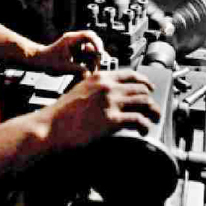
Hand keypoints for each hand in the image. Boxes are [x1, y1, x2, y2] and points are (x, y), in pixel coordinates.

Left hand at [30, 30, 104, 74]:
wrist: (41, 61)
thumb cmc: (49, 62)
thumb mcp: (64, 67)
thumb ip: (77, 69)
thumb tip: (90, 73)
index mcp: (71, 39)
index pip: (89, 36)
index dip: (97, 44)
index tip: (99, 54)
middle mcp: (76, 40)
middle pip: (93, 42)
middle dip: (98, 53)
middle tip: (100, 64)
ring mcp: (77, 46)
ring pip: (92, 51)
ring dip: (94, 60)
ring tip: (94, 70)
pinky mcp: (78, 53)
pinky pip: (88, 56)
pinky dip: (90, 63)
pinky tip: (89, 70)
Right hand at [43, 69, 159, 150]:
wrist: (50, 126)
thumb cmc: (62, 113)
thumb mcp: (81, 90)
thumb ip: (97, 89)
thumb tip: (112, 96)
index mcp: (100, 77)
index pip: (130, 75)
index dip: (145, 82)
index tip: (150, 89)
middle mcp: (108, 87)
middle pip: (141, 89)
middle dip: (151, 100)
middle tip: (154, 110)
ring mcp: (111, 102)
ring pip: (144, 102)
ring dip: (153, 112)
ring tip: (154, 120)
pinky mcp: (112, 120)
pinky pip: (139, 120)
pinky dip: (145, 126)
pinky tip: (144, 131)